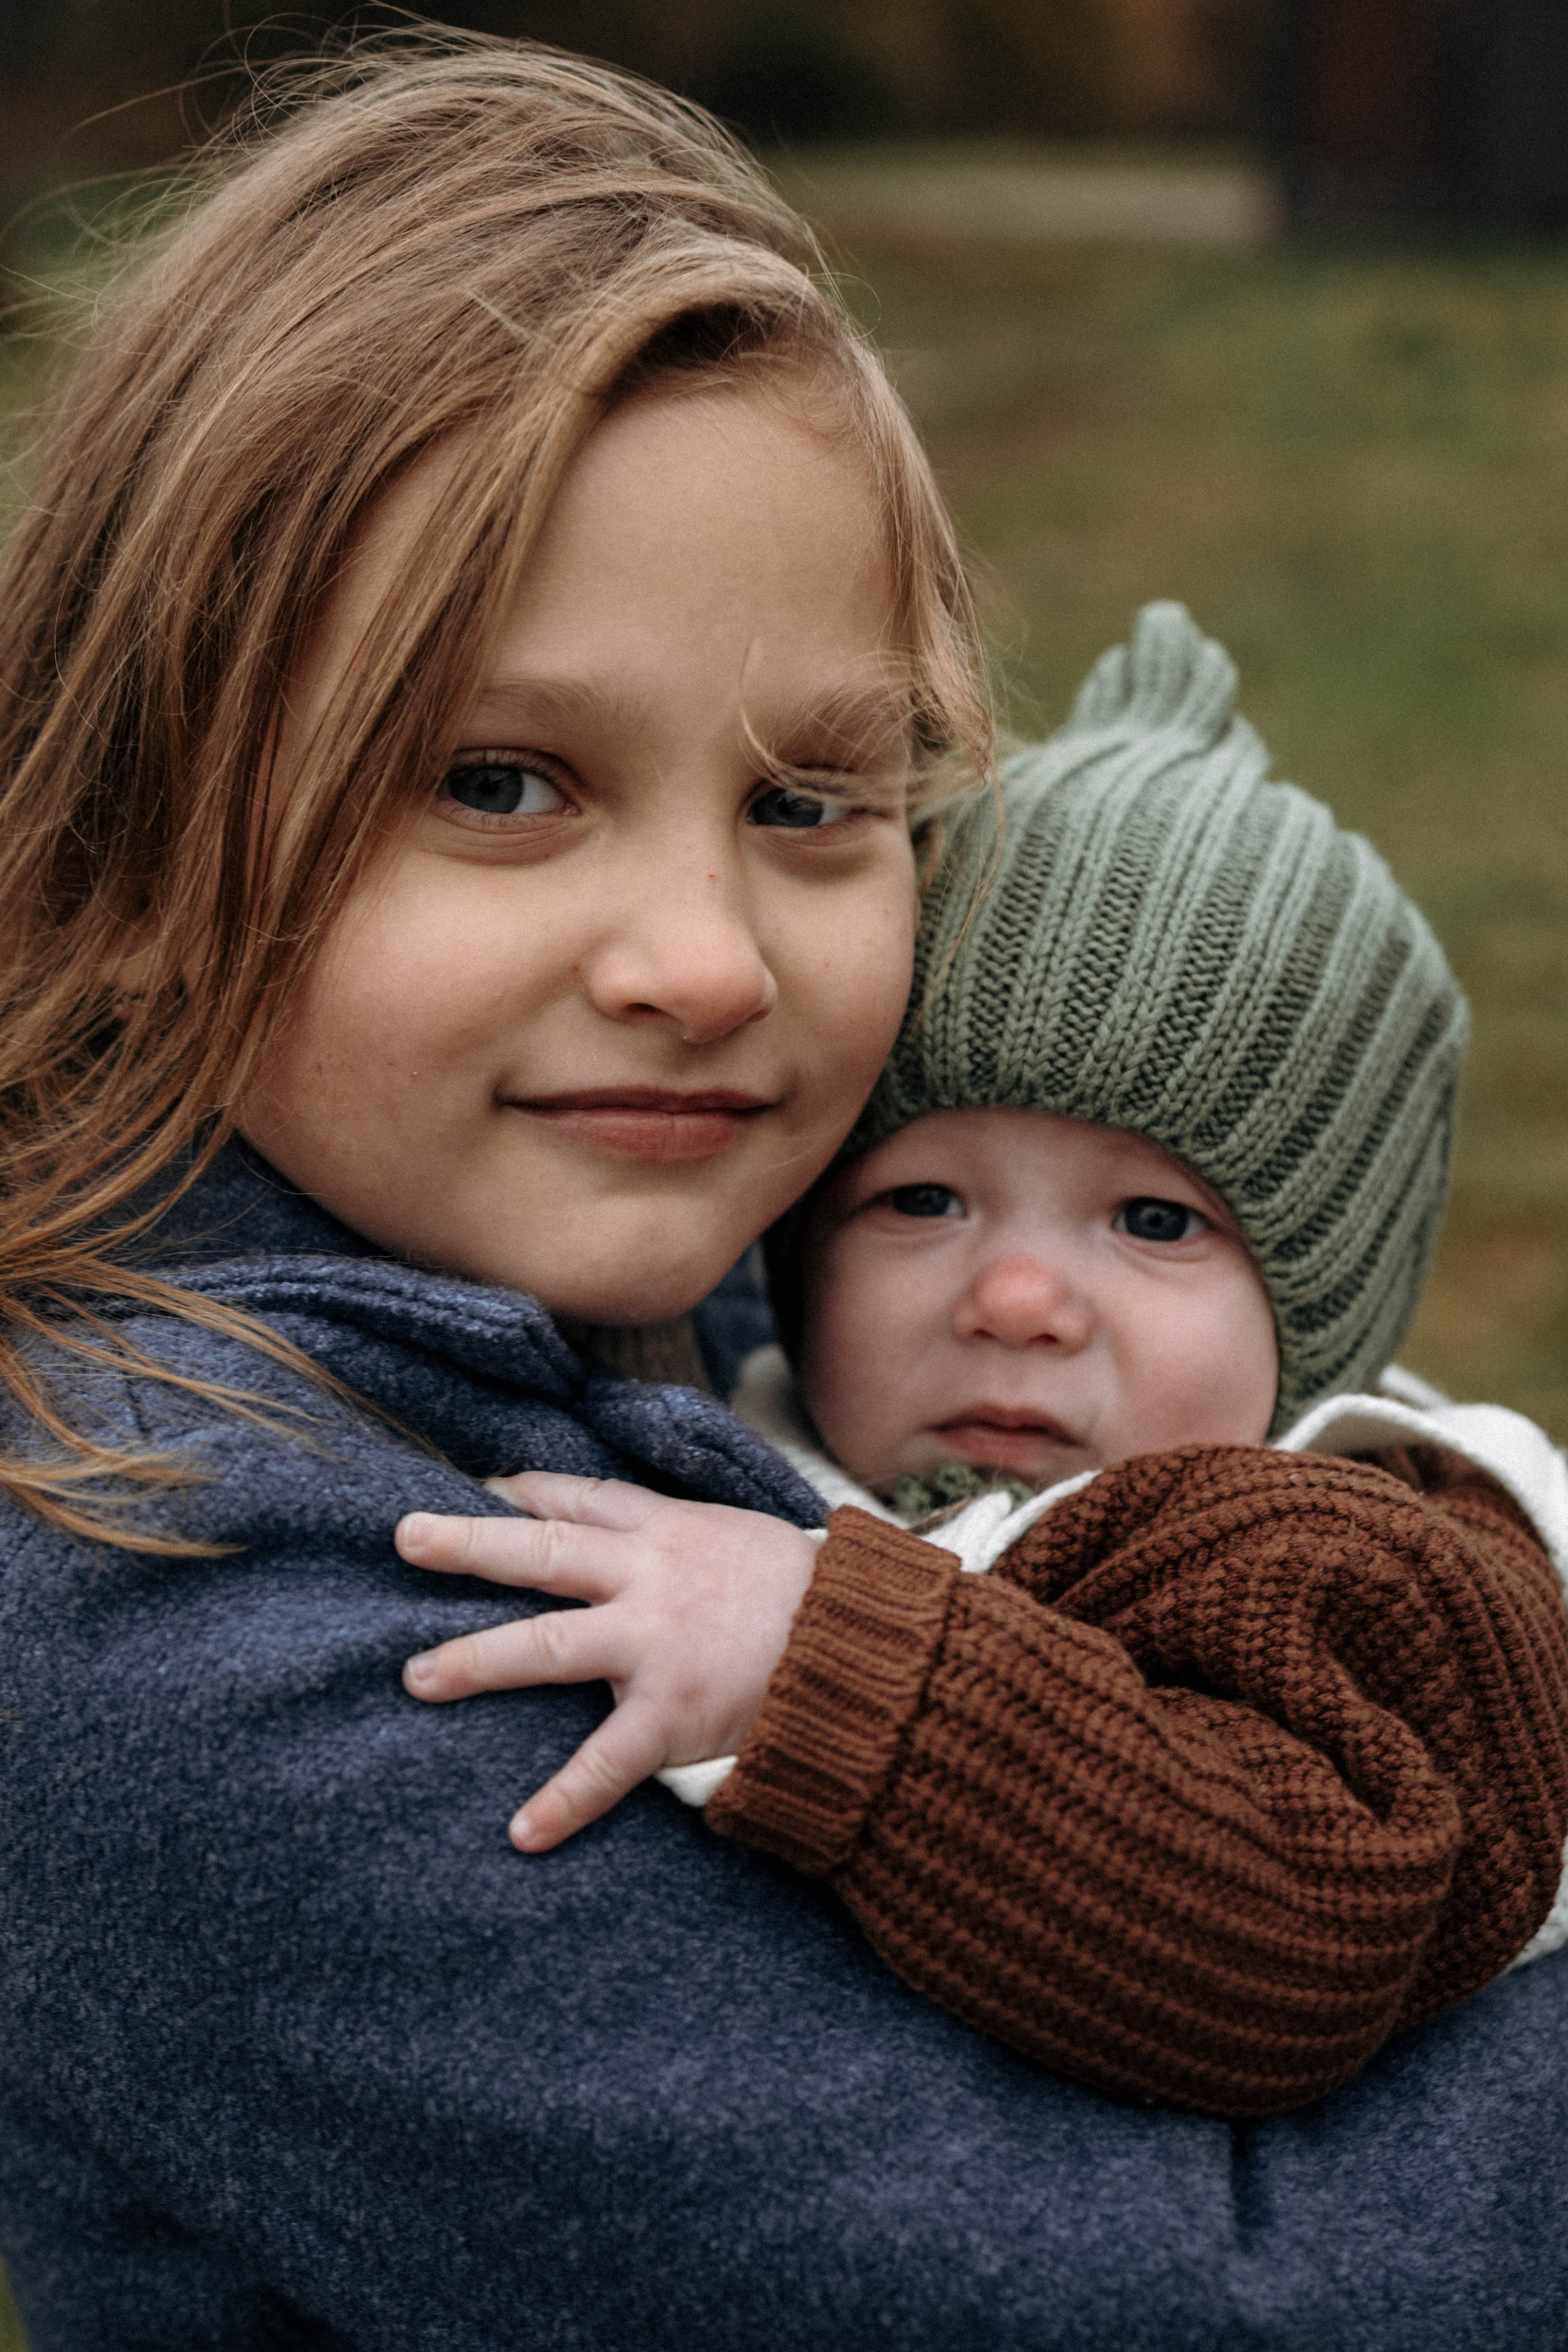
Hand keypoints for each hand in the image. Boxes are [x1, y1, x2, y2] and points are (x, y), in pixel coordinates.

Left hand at [396, 1471, 822, 1852]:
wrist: (868, 1640)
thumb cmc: (803, 1592)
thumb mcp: (734, 1536)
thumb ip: (672, 1535)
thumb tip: (611, 1530)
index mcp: (667, 1531)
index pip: (578, 1498)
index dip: (520, 1493)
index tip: (471, 1491)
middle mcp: (650, 1577)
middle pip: (544, 1551)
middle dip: (470, 1544)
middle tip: (404, 1537)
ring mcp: (658, 1644)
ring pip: (550, 1646)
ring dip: (478, 1659)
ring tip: (417, 1677)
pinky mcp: (675, 1712)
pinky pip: (608, 1761)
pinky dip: (565, 1799)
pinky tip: (523, 1832)